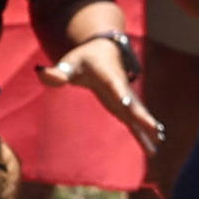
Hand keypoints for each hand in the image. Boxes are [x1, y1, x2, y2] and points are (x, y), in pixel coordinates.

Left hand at [46, 34, 168, 174]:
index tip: (129, 103)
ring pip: (139, 115)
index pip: (115, 86)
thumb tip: (40, 71)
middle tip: (155, 129)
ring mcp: (126, 98)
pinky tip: (153, 148)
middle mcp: (122, 88)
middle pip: (134, 104)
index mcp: (109, 76)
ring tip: (159, 142)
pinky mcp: (126, 106)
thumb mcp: (70, 63)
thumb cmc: (84, 58)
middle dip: (143, 117)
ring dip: (148, 128)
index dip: (122, 94)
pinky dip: (144, 133)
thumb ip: (56, 71)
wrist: (105, 51)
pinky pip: (136, 121)